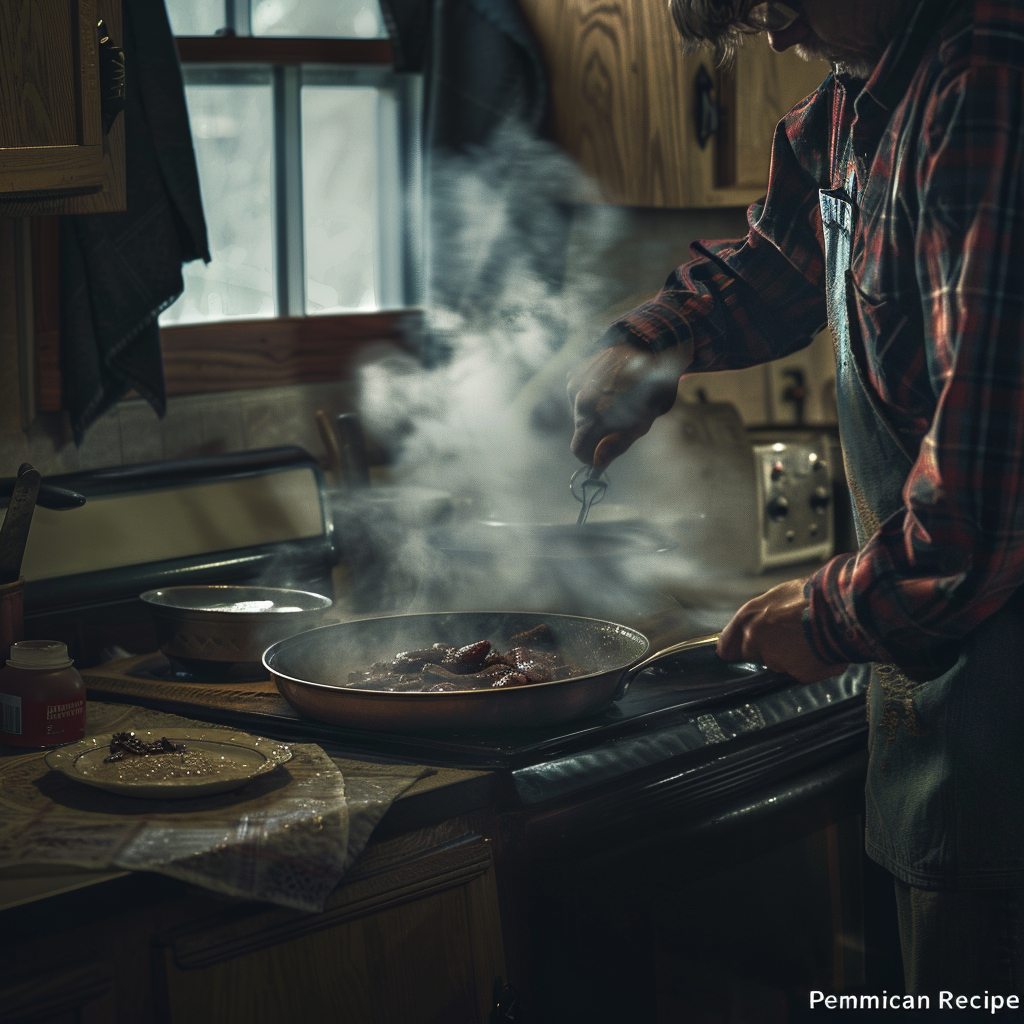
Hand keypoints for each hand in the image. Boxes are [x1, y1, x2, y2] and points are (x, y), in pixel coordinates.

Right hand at [567, 344, 685, 467]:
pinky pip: (577, 395)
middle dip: (596, 431)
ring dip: (594, 411)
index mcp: (593, 417)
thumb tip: (597, 463)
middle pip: (580, 430)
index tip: (601, 454)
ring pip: (578, 412)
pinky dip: (591, 395)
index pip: (578, 450)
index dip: (590, 456)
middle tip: (618, 420)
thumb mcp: (640, 424)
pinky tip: (607, 385)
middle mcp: (579, 401)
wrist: (646, 349)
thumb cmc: (648, 391)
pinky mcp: (574, 373)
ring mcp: (574, 385)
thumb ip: (617, 445)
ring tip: (615, 398)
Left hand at [717, 578, 847, 682]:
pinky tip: (823, 651)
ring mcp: (774, 659)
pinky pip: (802, 673)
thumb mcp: (779, 596)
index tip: (738, 652)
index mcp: (748, 617)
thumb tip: (763, 622)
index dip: (735, 649)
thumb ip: (764, 614)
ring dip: (793, 659)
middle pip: (756, 656)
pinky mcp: (796, 673)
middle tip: (792, 639)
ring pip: (780, 665)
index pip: (727, 645)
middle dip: (770, 652)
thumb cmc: (812, 595)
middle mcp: (754, 640)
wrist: (839, 607)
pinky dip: (812, 666)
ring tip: (812, 641)